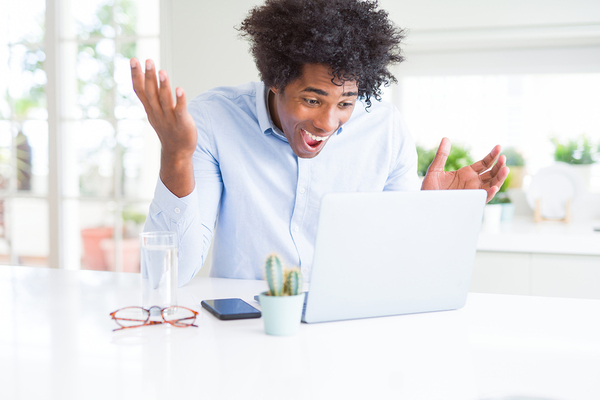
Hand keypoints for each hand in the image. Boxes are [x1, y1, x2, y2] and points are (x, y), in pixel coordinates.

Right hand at [131, 58, 195, 196]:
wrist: (177, 152)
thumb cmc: (167, 128)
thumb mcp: (155, 111)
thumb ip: (150, 95)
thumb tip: (145, 76)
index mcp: (150, 108)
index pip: (140, 90)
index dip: (136, 75)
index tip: (134, 59)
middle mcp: (157, 112)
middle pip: (151, 93)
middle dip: (149, 77)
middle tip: (148, 60)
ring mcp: (169, 118)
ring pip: (164, 100)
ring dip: (163, 86)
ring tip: (162, 71)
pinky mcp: (182, 123)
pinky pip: (180, 110)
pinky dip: (180, 100)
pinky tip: (180, 89)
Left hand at [421, 138, 509, 202]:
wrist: (424, 204)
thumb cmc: (430, 189)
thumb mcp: (435, 170)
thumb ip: (441, 155)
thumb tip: (445, 139)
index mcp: (466, 173)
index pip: (484, 163)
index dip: (492, 155)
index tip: (499, 147)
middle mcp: (472, 183)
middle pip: (491, 174)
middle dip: (499, 166)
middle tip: (503, 157)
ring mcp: (472, 192)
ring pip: (491, 185)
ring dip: (499, 178)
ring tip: (505, 169)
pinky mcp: (470, 202)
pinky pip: (482, 199)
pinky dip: (489, 194)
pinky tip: (494, 187)